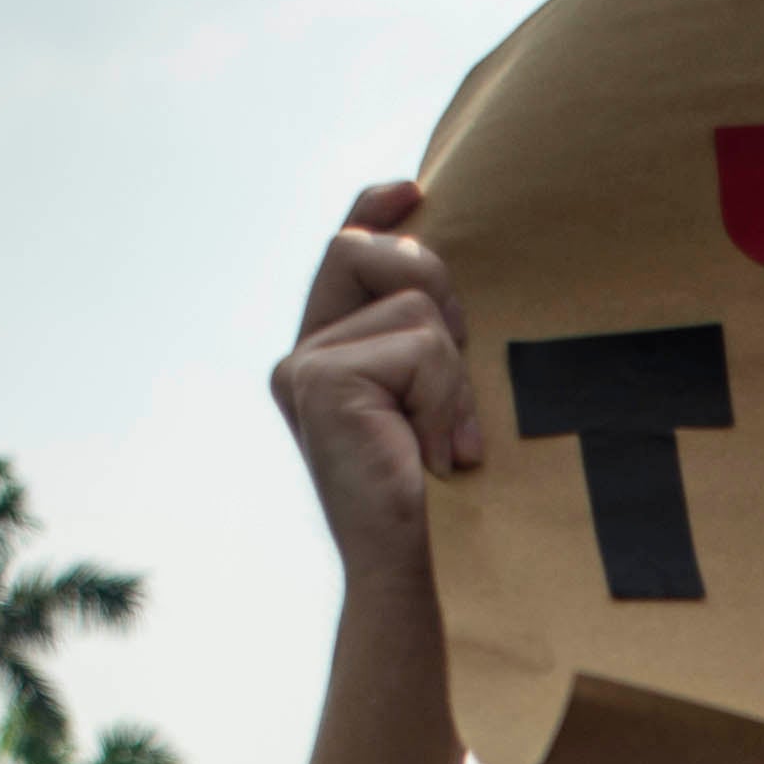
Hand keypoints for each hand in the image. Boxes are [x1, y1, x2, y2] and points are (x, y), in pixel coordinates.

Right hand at [270, 182, 478, 580]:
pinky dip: (445, 400)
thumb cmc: (440, 496)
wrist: (411, 572)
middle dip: (436, 288)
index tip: (414, 190)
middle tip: (461, 370)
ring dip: (452, 377)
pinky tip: (431, 457)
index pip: (344, 253)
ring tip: (442, 446)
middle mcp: (302, 355)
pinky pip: (419, 347)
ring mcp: (302, 365)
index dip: (373, 209)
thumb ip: (425, 333)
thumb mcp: (437, 396)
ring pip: (411, 306)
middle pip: (371, 252)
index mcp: (327, 354)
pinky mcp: (318, 377)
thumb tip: (436, 251)